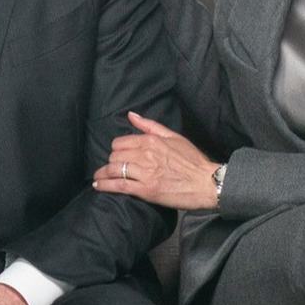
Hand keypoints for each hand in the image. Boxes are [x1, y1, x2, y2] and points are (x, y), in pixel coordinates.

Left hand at [93, 111, 221, 209]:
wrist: (207, 183)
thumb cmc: (193, 161)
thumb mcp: (174, 137)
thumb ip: (150, 125)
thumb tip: (131, 115)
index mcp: (151, 141)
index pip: (120, 143)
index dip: (117, 150)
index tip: (118, 156)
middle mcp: (146, 155)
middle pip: (115, 156)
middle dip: (111, 162)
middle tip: (112, 168)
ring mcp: (145, 173)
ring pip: (114, 170)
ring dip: (103, 174)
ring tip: (99, 178)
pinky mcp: (146, 190)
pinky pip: (119, 186)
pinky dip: (106, 186)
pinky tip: (98, 186)